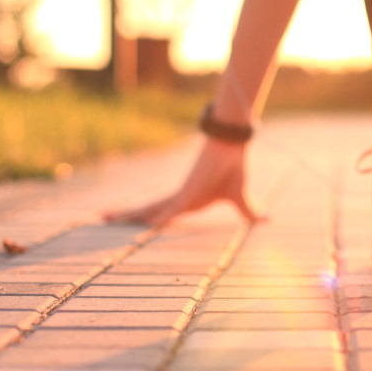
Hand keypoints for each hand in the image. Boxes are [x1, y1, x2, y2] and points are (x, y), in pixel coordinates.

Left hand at [103, 139, 263, 228]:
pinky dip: (161, 217)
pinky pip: (173, 208)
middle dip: (126, 214)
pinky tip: (149, 224)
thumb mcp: (240, 198)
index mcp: (188, 201)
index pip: (161, 212)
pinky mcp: (191, 191)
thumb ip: (250, 212)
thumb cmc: (232, 168)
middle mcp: (180, 198)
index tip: (130, 222)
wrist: (232, 146)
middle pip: (148, 208)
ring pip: (152, 208)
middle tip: (103, 217)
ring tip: (106, 216)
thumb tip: (268, 219)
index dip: (146, 217)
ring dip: (130, 214)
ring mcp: (183, 194)